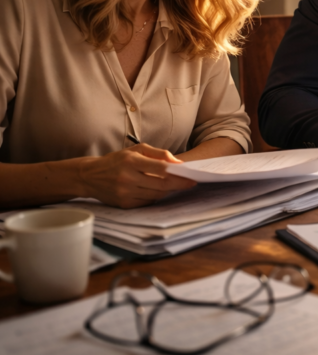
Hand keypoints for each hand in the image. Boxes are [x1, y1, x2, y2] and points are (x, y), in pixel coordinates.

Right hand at [77, 144, 196, 208]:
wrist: (90, 176)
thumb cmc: (117, 160)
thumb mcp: (136, 150)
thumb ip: (158, 154)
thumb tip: (177, 163)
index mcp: (131, 162)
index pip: (160, 169)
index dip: (178, 174)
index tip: (190, 176)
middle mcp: (127, 178)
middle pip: (161, 184)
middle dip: (179, 184)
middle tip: (191, 183)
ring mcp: (125, 193)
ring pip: (156, 194)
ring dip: (168, 190)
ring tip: (176, 185)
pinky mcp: (124, 204)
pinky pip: (147, 201)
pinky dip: (156, 196)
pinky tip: (159, 190)